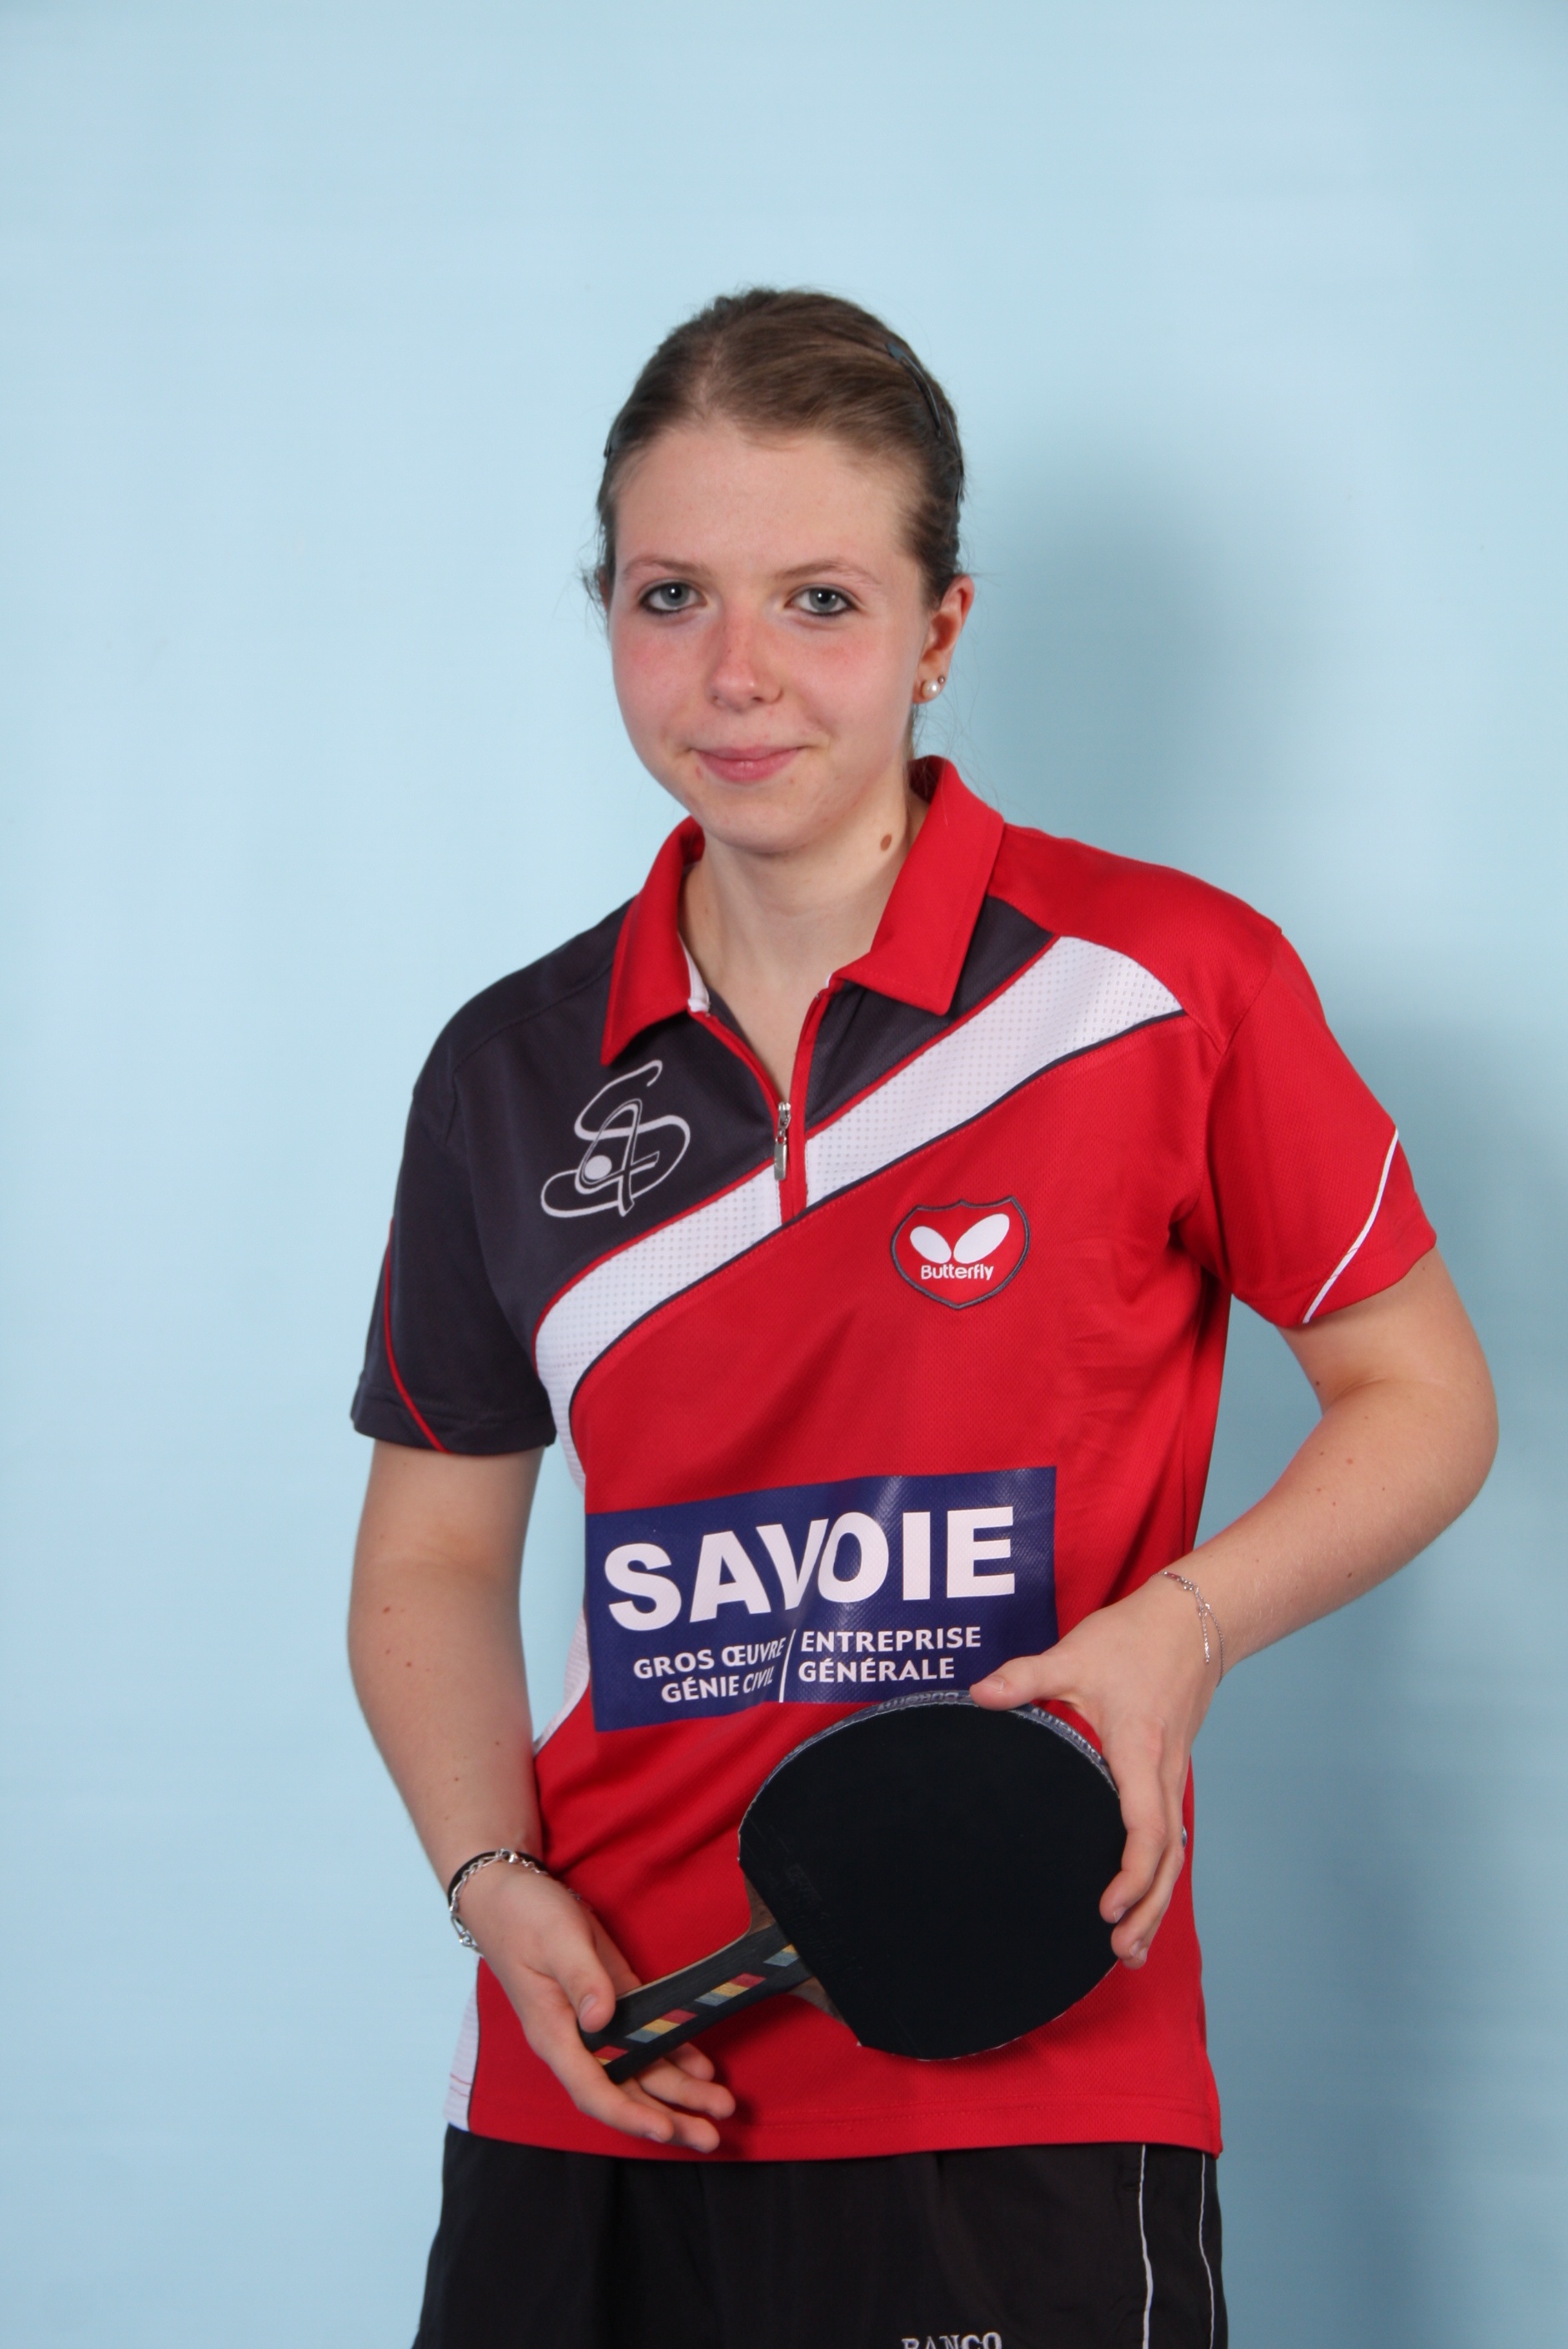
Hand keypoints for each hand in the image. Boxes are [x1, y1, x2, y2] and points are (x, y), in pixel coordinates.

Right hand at [456, 1863, 735, 2150]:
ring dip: (679, 2092)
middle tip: (711, 2138)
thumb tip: (600, 2021)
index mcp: (554, 2032)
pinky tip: (702, 2068)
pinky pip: (644, 2039)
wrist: (506, 1894)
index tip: (663, 2131)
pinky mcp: (610, 2000)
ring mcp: (594, 2023)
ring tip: (719, 2107)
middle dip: (668, 2117)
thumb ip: (581, 1979)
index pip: (592, 2089)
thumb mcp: (556, 1939)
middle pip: (624, 2091)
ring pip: (638, 2070)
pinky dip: (673, 2055)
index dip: (629, 2114)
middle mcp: (575, 2039)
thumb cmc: (522, 1915)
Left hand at [969, 1572, 1217, 1966]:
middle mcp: (1163, 1772)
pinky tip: (1141, 1897)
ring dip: (1156, 1901)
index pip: (1146, 1829)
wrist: (1191, 1620)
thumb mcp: (1074, 1653)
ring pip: (1174, 1853)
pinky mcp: (1169, 1772)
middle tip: (1119, 1952)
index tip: (1106, 1906)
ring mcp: (1172, 1774)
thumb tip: (976, 1696)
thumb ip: (1025, 1677)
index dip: (1131, 1874)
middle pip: (1168, 1858)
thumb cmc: (1133, 1639)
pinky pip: (1170, 1835)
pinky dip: (1159, 1873)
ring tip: (1130, 1947)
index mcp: (1140, 1751)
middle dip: (1147, 1909)